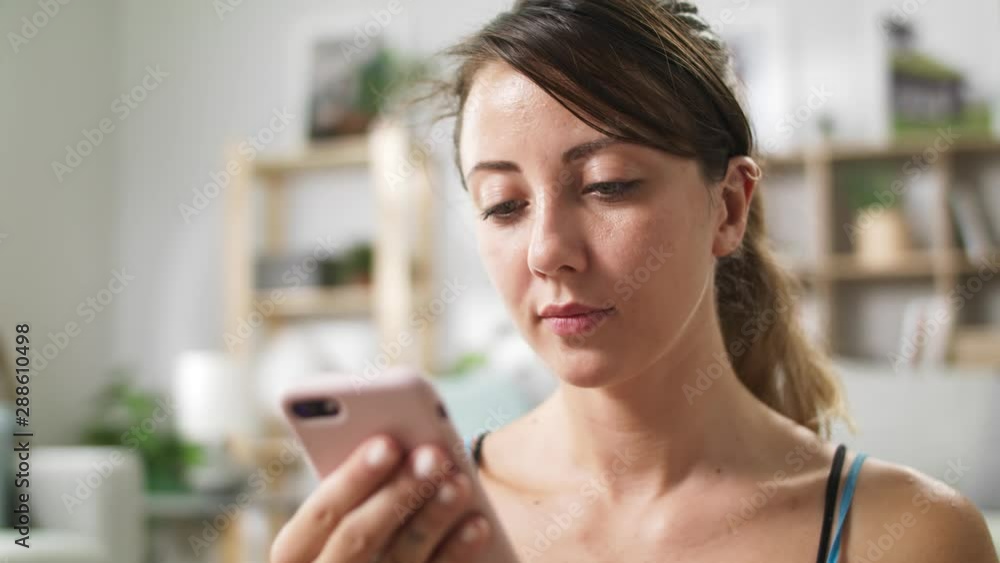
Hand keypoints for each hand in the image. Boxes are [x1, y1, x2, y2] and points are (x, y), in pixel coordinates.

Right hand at [271, 434, 492, 562]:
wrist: (386, 562)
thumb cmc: (359, 532)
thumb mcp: (342, 515)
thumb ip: (355, 490)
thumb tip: (397, 445)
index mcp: (298, 553)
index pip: (318, 517)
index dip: (351, 478)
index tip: (388, 443)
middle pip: (356, 539)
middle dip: (397, 492)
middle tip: (434, 455)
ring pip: (399, 560)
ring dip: (433, 516)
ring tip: (459, 481)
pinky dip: (456, 552)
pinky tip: (477, 523)